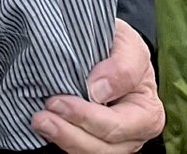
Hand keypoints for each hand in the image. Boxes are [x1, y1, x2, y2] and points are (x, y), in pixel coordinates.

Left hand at [32, 19, 163, 152]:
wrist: (105, 45)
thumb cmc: (119, 46)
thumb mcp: (127, 43)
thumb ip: (122, 65)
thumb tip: (100, 90)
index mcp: (147, 113)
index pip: (119, 125)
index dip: (87, 116)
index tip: (58, 101)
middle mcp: (133, 133)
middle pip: (104, 146)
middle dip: (71, 133)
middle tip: (42, 116)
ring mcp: (113, 140)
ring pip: (90, 152)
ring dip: (63, 140)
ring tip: (39, 122)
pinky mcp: (92, 139)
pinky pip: (79, 149)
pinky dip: (61, 141)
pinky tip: (44, 127)